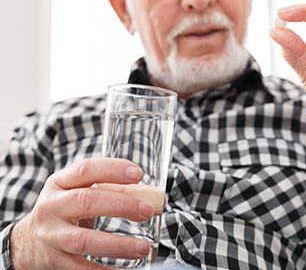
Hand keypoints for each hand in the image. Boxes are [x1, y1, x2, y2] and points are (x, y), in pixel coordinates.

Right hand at [10, 158, 155, 268]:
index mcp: (60, 182)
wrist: (27, 240)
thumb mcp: (78, 190)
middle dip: (120, 205)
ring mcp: (51, 235)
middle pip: (86, 201)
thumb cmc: (65, 208)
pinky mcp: (53, 260)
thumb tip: (155, 198)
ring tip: (143, 247)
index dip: (112, 170)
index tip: (138, 174)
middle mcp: (52, 206)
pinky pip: (80, 269)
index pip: (86, 169)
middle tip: (147, 210)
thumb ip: (112, 189)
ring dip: (117, 245)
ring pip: (83, 240)